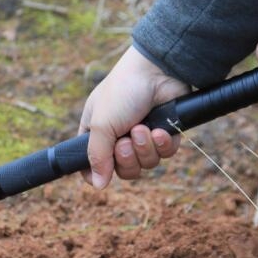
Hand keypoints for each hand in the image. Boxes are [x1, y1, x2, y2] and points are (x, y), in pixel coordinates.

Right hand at [79, 46, 189, 188]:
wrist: (157, 71)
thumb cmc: (122, 92)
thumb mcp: (101, 124)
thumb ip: (96, 156)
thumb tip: (98, 185)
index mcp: (96, 132)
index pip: (93, 164)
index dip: (97, 173)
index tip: (102, 175)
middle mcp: (119, 136)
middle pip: (124, 170)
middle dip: (126, 159)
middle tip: (125, 141)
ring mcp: (144, 135)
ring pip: (146, 164)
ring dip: (145, 149)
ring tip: (144, 129)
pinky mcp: (165, 133)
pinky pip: (165, 154)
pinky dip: (162, 144)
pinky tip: (159, 130)